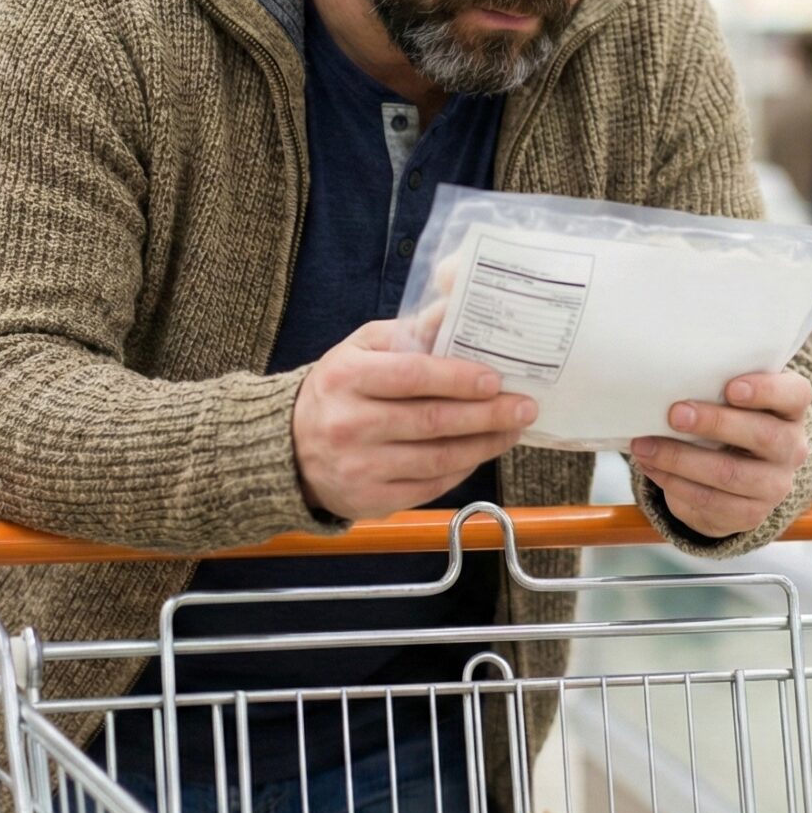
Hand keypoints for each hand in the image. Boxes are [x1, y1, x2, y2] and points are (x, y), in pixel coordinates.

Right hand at [291, 320, 536, 520]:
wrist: (288, 448)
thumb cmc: (337, 390)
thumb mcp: (359, 350)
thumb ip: (407, 332)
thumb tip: (454, 312)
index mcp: (346, 378)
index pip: (412, 376)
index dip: (459, 378)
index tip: (496, 379)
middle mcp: (349, 424)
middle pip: (433, 420)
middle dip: (487, 414)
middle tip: (523, 407)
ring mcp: (360, 467)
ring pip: (438, 458)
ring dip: (484, 444)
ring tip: (512, 429)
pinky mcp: (370, 500)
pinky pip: (430, 485)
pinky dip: (463, 468)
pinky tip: (481, 451)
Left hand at [630, 372, 811, 538]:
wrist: (734, 479)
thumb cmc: (729, 421)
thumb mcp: (732, 401)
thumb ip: (717, 386)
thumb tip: (669, 380)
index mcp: (791, 410)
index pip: (795, 394)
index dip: (767, 390)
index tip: (731, 387)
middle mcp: (791, 447)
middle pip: (764, 435)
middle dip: (715, 423)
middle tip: (675, 414)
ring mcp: (775, 484)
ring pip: (731, 473)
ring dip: (681, 459)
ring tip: (646, 446)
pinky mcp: (751, 513)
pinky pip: (711, 501)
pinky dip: (675, 483)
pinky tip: (652, 467)